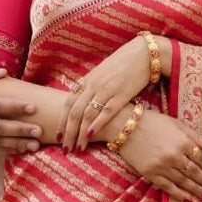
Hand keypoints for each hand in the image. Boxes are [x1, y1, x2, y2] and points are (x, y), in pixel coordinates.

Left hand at [58, 36, 151, 150]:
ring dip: (80, 133)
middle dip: (68, 132)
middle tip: (65, 148)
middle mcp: (94, 85)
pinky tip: (90, 135)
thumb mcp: (103, 72)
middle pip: (75, 112)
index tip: (57, 135)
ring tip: (77, 148)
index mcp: (88, 80)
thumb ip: (92, 86)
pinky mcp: (122, 95)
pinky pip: (106, 112)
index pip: (68, 102)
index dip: (61, 120)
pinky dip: (97, 124)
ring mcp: (107, 90)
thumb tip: (83, 100)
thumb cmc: (124, 63)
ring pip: (88, 114)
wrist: (144, 53)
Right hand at [119, 108, 201, 201]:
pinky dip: (178, 194)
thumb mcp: (177, 124)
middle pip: (195, 173)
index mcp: (183, 142)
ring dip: (196, 190)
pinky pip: (167, 187)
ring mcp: (162, 166)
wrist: (126, 126)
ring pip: (184, 182)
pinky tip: (187, 199)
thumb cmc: (154, 122)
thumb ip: (196, 137)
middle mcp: (175, 156)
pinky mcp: (151, 174)